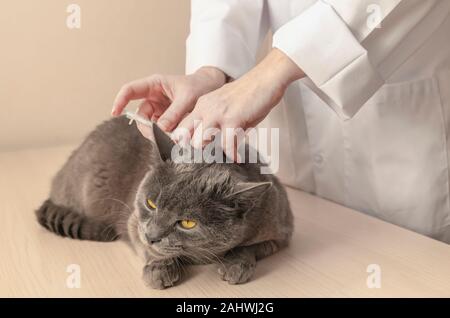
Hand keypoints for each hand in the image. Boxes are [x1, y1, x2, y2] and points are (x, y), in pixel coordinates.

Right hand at [111, 67, 225, 135]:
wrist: (213, 89)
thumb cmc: (199, 86)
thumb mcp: (188, 98)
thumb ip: (174, 113)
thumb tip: (160, 129)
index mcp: (154, 85)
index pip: (130, 90)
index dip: (120, 101)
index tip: (115, 113)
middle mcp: (154, 98)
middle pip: (141, 115)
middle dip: (148, 128)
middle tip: (160, 138)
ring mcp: (160, 110)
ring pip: (151, 126)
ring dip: (159, 134)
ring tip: (175, 138)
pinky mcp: (168, 121)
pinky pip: (162, 131)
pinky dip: (167, 137)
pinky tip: (178, 139)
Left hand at [175, 48, 304, 159]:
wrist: (266, 78)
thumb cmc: (249, 95)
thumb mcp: (225, 107)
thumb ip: (216, 123)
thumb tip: (214, 145)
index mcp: (201, 105)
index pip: (181, 126)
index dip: (184, 141)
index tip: (193, 152)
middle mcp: (205, 109)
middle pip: (184, 135)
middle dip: (194, 148)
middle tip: (208, 156)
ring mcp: (218, 114)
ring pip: (199, 142)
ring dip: (211, 152)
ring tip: (222, 155)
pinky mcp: (233, 120)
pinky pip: (227, 145)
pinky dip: (233, 154)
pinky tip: (237, 157)